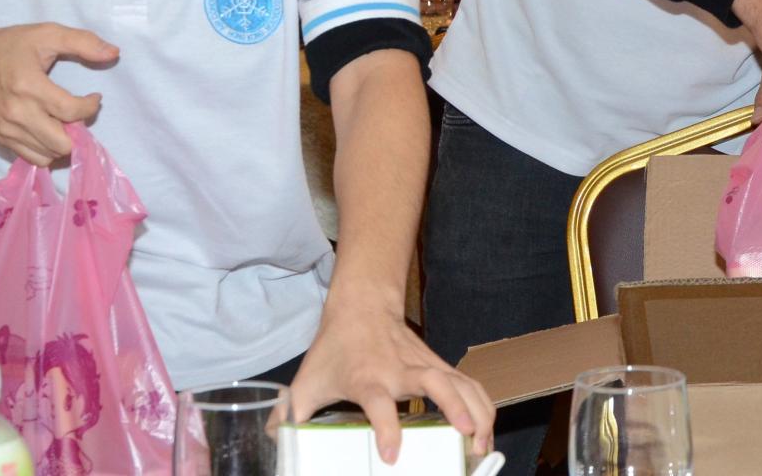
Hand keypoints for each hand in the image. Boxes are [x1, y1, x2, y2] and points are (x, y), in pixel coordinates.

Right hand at [0, 23, 118, 165]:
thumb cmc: (9, 46)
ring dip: (64, 142)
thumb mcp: (47, 34)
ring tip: (65, 121)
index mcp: (29, 87)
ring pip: (49, 155)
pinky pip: (32, 158)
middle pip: (62, 143)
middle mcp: (17, 114)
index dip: (91, 107)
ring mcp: (6, 130)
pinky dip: (47, 150)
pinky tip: (51, 131)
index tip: (94, 97)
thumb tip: (114, 53)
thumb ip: (83, 42)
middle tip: (78, 112)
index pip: (71, 111)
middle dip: (79, 129)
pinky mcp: (0, 139)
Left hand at [290, 297, 495, 464]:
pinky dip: (482, 403)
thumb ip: (289, 416)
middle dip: (457, 411)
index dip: (387, 429)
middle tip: (469, 442)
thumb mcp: (307, 381)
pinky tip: (486, 429)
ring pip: (462, 383)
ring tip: (484, 446)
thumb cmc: (335, 347)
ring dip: (479, 411)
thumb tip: (275, 444)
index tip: (392, 456)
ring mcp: (425, 365)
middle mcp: (401, 371)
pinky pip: (468, 383)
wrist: (362, 305)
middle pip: (438, 384)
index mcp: (368, 378)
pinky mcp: (439, 364)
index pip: (380, 403)